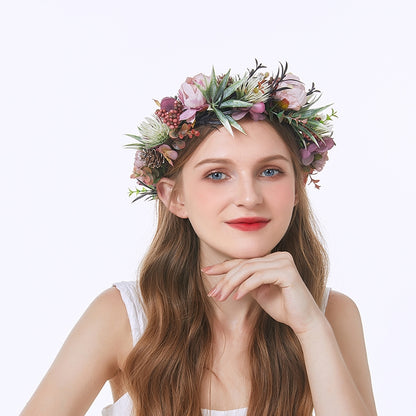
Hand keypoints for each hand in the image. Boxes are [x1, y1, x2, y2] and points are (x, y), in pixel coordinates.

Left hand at [203, 251, 324, 334]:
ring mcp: (284, 261)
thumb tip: (226, 279)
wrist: (304, 322)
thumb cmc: (283, 308)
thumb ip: (247, 282)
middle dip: (225, 279)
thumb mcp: (259, 292)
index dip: (223, 267)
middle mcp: (279, 256)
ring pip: (248, 269)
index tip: (205, 271)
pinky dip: (245, 287)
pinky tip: (236, 297)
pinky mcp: (287, 271)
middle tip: (212, 293)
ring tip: (220, 297)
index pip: (243, 261)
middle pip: (244, 265)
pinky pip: (258, 277)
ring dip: (231, 284)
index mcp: (272, 258)